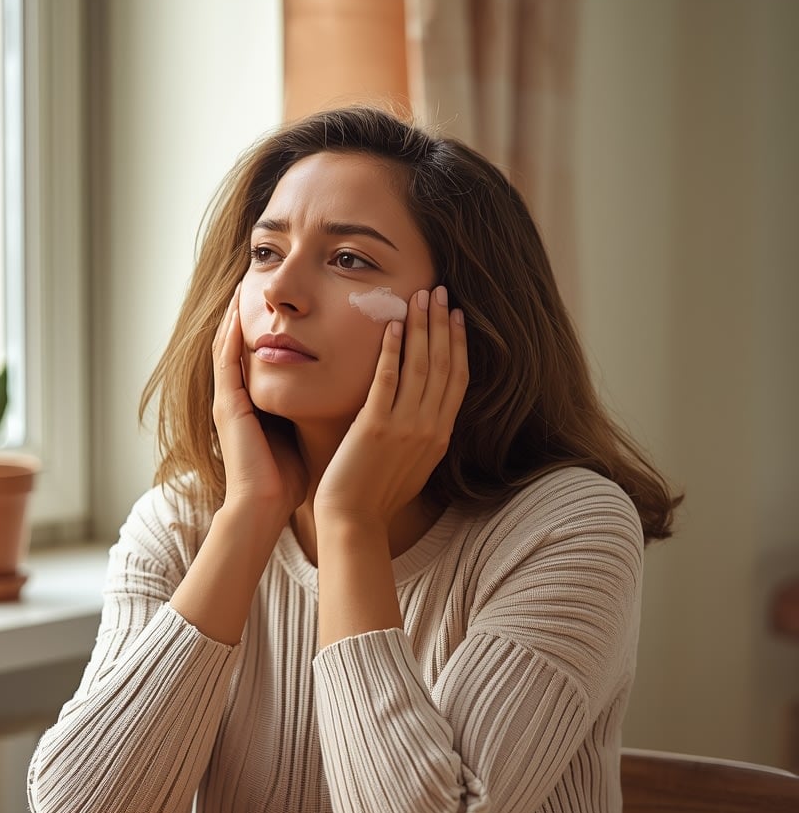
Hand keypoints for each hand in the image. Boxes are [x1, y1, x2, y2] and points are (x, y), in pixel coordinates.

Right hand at [212, 286, 307, 522]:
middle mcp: (235, 397)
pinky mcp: (226, 406)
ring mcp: (227, 400)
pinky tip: (237, 312)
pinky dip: (229, 335)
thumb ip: (306, 408)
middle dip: (245, 313)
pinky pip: (225, 362)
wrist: (264, 506)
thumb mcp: (299, 431)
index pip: (258, 354)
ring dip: (234, 315)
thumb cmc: (287, 477)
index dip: (266, 327)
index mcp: (253, 403)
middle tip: (253, 279)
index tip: (281, 300)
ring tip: (242, 285)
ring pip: (227, 346)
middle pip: (238, 344)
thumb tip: (335, 388)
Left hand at [314, 285, 467, 528]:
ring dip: (421, 327)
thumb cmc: (378, 495)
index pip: (457, 379)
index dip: (458, 344)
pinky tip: (393, 326)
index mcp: (440, 436)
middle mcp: (429, 428)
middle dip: (443, 324)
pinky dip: (393, 351)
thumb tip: (427, 410)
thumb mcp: (414, 464)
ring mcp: (404, 427)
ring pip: (420, 366)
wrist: (355, 520)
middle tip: (441, 291)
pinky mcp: (375, 427)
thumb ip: (423, 435)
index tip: (457, 315)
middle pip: (443, 365)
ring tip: (420, 296)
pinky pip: (388, 380)